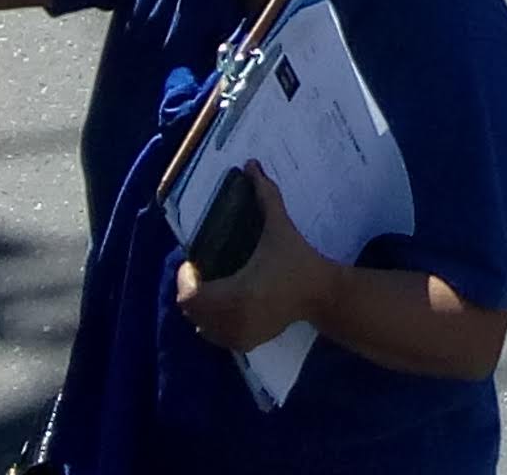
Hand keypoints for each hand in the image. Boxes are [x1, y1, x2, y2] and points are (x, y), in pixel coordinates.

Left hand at [173, 162, 330, 353]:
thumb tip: (251, 164)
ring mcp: (238, 335)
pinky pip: (215, 336)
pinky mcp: (245, 343)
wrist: (321, 293)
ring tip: (211, 287)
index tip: (194, 263)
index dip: (185, 279)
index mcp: (235, 294)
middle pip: (191, 311)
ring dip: (200, 307)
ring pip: (200, 326)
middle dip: (192, 290)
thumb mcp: (279, 227)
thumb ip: (265, 195)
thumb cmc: (297, 259)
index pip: (190, 296)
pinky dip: (212, 323)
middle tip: (202, 272)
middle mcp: (232, 320)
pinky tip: (224, 305)